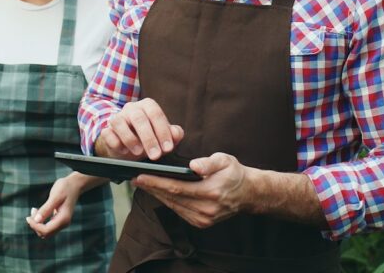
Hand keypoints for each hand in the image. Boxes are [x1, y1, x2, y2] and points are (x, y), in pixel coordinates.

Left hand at [25, 175, 81, 238]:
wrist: (74, 185)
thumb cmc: (65, 188)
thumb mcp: (55, 196)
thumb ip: (46, 209)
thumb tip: (36, 220)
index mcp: (63, 219)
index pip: (46, 230)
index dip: (35, 226)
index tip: (28, 217)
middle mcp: (64, 224)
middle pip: (45, 233)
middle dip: (36, 225)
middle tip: (33, 210)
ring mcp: (62, 223)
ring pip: (45, 231)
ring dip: (37, 223)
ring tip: (34, 209)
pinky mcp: (59, 220)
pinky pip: (47, 226)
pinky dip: (40, 221)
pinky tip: (38, 211)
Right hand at [96, 98, 183, 160]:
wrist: (127, 148)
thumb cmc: (148, 139)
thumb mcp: (162, 138)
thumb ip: (173, 135)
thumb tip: (176, 134)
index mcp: (147, 106)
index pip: (156, 114)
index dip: (163, 131)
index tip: (168, 148)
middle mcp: (131, 109)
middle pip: (139, 118)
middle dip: (149, 138)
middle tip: (155, 156)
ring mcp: (117, 118)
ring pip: (119, 122)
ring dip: (130, 139)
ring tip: (139, 153)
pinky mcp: (106, 130)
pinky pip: (107, 133)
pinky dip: (115, 143)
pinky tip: (124, 151)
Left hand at [133, 152, 251, 228]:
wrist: (248, 193)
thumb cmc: (234, 173)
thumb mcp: (225, 160)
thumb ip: (209, 162)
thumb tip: (193, 166)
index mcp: (211, 193)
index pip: (177, 188)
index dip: (157, 183)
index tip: (141, 177)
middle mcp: (206, 210)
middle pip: (171, 198)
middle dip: (152, 188)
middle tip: (135, 178)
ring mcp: (203, 219)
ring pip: (173, 206)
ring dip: (157, 195)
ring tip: (143, 184)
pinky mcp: (201, 223)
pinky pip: (179, 211)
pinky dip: (167, 201)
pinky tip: (158, 192)